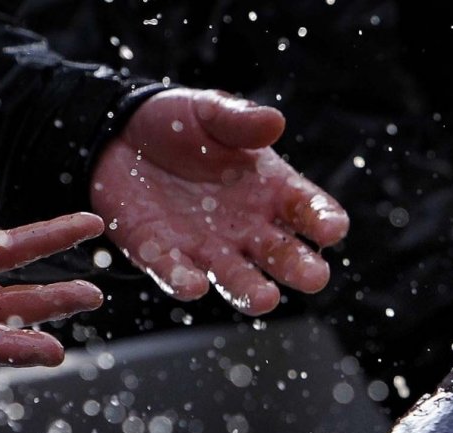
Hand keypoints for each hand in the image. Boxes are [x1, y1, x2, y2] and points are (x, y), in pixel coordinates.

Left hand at [90, 88, 349, 314]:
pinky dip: (184, 281)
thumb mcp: (210, 111)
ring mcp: (208, 248)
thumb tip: (274, 121)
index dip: (323, 219)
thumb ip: (240, 120)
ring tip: (264, 300)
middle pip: (282, 255)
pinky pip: (177, 274)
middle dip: (299, 267)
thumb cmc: (180, 125)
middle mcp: (247, 228)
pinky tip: (193, 286)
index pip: (307, 209)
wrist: (120, 137)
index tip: (333, 228)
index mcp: (271, 190)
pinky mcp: (164, 257)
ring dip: (250, 290)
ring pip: (236, 278)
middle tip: (314, 277)